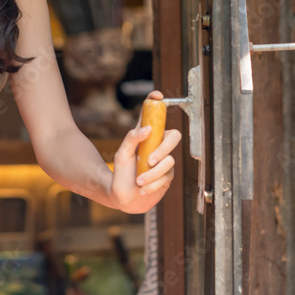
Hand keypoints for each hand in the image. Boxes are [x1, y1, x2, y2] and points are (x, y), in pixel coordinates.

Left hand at [108, 90, 181, 213]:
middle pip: (174, 136)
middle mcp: (157, 145)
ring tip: (139, 181)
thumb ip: (131, 138)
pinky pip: (167, 176)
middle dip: (163, 149)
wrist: (122, 198)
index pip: (154, 115)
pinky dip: (153, 183)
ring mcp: (164, 160)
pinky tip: (143, 188)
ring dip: (152, 174)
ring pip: (169, 161)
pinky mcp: (167, 175)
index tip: (157, 96)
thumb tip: (147, 128)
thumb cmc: (120, 173)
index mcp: (146, 136)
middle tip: (149, 160)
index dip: (158, 103)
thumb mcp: (121, 154)